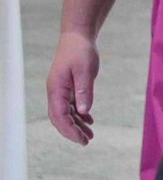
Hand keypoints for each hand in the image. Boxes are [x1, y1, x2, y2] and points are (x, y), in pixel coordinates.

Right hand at [47, 31, 98, 145]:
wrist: (78, 37)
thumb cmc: (81, 51)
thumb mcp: (86, 70)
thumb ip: (84, 91)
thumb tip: (83, 111)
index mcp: (56, 89)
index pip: (59, 116)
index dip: (69, 130)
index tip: (81, 139)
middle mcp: (56, 92)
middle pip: (60, 118)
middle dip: (72, 131)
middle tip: (86, 142)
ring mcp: (61, 90)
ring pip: (67, 113)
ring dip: (77, 125)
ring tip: (90, 136)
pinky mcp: (68, 87)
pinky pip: (72, 106)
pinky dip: (80, 114)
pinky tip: (89, 121)